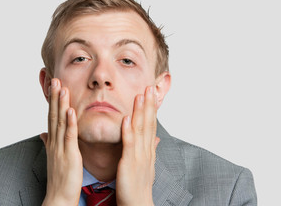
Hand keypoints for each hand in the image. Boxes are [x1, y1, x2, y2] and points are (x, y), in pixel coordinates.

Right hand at [40, 78, 82, 205]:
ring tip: (61, 88)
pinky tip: (71, 110)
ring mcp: (60, 148)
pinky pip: (69, 136)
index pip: (51, 117)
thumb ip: (49, 142)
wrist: (59, 198)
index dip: (52, 101)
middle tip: (55, 79)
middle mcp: (54, 142)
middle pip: (53, 115)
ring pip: (60, 122)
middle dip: (54, 97)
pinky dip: (70, 122)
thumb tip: (43, 133)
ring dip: (60, 104)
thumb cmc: (59, 178)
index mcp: (53, 142)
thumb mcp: (54, 157)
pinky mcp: (69, 155)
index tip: (53, 86)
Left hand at [116, 86, 159, 205]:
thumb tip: (154, 138)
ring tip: (140, 96)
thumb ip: (149, 149)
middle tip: (149, 87)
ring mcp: (139, 156)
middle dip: (149, 105)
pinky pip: (129, 145)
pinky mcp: (129, 163)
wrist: (138, 204)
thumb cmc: (138, 185)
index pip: (151, 125)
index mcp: (148, 150)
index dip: (151, 108)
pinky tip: (126, 118)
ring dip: (140, 112)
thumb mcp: (145, 164)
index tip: (151, 93)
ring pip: (140, 130)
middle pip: (148, 123)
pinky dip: (128, 131)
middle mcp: (146, 150)